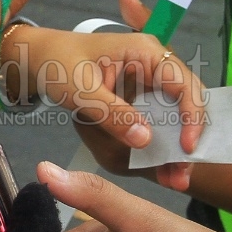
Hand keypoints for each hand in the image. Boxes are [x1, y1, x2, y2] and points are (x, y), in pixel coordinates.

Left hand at [5, 24, 205, 159]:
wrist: (40, 59)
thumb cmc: (57, 64)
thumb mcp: (82, 91)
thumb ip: (113, 115)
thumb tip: (146, 140)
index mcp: (145, 52)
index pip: (183, 83)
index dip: (191, 116)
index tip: (186, 148)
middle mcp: (155, 64)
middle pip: (186, 101)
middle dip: (188, 137)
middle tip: (183, 173)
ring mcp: (150, 81)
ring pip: (176, 115)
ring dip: (176, 146)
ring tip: (175, 179)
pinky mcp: (142, 97)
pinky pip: (159, 121)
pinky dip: (161, 144)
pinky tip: (161, 169)